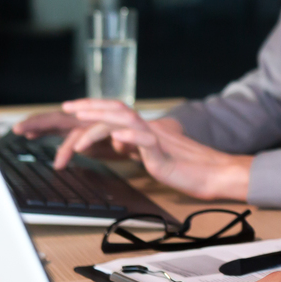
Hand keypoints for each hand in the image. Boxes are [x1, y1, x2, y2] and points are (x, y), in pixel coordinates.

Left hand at [30, 100, 252, 200]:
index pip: (115, 112)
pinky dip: (130, 137)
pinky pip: (147, 141)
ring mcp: (156, 140)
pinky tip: (116, 138)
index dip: (93, 107)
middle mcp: (148, 129)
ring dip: (101, 122)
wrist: (212, 174)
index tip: (72, 107)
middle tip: (68, 108)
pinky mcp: (164, 155)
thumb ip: (133, 147)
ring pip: (127, 121)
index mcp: (144, 130)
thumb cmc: (184, 168)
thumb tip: (113, 143)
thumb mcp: (151, 156)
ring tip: (81, 127)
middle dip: (90, 107)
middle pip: (117, 109)